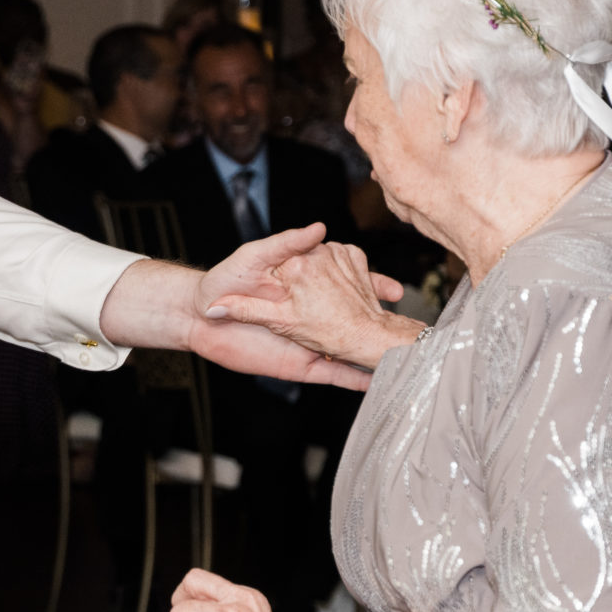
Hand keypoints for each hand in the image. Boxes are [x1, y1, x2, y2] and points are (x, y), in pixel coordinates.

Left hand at [207, 240, 419, 373]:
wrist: (199, 316)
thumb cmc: (222, 282)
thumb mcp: (254, 257)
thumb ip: (287, 244)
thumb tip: (320, 229)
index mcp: (307, 288)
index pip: (348, 284)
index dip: (372, 285)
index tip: (394, 290)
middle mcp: (314, 314)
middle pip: (358, 320)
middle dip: (386, 325)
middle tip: (412, 330)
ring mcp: (311, 340)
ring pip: (351, 348)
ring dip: (377, 353)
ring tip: (407, 357)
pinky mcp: (302, 364)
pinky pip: (333, 374)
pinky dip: (355, 379)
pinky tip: (377, 382)